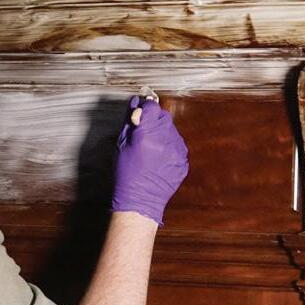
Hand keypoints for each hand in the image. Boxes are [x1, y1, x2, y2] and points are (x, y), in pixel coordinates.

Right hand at [111, 96, 188, 225]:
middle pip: (163, 116)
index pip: (152, 107)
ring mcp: (177, 150)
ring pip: (171, 130)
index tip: (139, 114)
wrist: (141, 199)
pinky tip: (158, 157)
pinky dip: (169, 146)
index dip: (144, 108)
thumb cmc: (126, 174)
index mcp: (147, 134)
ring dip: (162, 133)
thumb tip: (135, 104)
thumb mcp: (121, 145)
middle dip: (153, 120)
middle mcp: (166, 139)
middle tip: (143, 132)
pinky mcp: (183, 160)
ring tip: (150, 147)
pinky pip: (177, 144)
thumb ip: (129, 122)